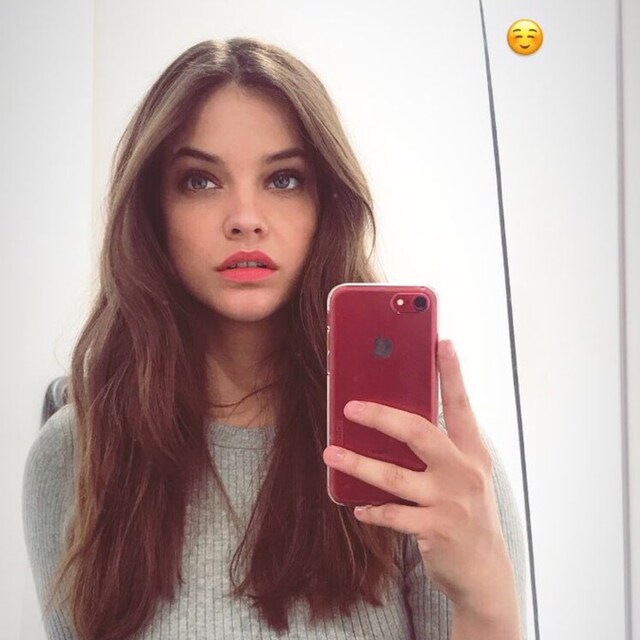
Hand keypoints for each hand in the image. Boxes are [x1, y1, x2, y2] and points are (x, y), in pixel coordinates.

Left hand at [323, 340, 519, 635]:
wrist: (486, 572)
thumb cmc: (467, 512)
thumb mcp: (463, 475)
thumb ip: (438, 450)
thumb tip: (393, 422)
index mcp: (472, 453)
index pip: (461, 406)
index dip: (452, 373)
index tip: (442, 342)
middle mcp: (464, 472)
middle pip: (419, 432)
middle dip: (382, 415)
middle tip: (350, 406)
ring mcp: (450, 502)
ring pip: (394, 476)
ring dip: (358, 463)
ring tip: (331, 453)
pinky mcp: (436, 531)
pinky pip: (392, 514)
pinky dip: (372, 509)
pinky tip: (357, 506)